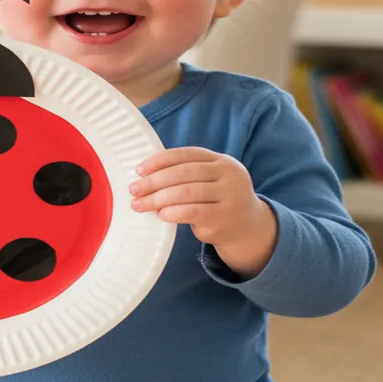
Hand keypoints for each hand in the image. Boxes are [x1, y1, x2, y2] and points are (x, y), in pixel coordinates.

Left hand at [129, 147, 275, 278]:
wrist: (248, 226)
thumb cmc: (217, 199)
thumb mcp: (210, 180)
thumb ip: (186, 173)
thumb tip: (145, 175)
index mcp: (222, 161)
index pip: (186, 155)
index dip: (160, 160)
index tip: (139, 170)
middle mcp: (229, 176)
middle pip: (184, 173)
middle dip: (154, 181)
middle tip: (134, 189)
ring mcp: (230, 197)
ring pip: (186, 193)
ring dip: (158, 199)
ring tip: (140, 204)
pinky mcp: (224, 218)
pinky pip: (192, 213)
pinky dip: (172, 212)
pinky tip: (160, 214)